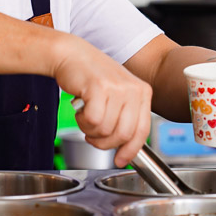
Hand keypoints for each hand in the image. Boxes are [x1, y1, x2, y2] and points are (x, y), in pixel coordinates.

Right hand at [51, 34, 152, 167]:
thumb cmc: (92, 77)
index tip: (120, 160)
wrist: (72, 55)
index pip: (142, 131)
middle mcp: (134, 89)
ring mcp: (117, 88)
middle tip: (93, 136)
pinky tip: (81, 111)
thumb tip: (126, 150)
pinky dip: (82, 122)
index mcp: (143, 92)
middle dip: (105, 143)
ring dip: (90, 131)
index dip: (130, 150)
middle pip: (123, 135)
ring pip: (106, 130)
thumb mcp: (118, 94)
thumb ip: (126, 118)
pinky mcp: (99, 88)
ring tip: (86, 117)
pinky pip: (92, 121)